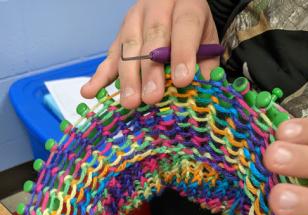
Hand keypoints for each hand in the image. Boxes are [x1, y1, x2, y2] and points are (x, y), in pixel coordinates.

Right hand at [81, 0, 218, 108]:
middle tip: (152, 97)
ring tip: (130, 103)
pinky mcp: (119, 35)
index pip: (184, 27)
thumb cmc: (194, 31)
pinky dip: (99, 76)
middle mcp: (157, 7)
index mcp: (185, 4)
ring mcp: (133, 20)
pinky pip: (109, 56)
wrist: (176, 7)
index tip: (182, 81)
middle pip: (152, 38)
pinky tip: (89, 92)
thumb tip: (204, 90)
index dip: (182, 54)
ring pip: (128, 47)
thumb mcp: (208, 42)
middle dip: (151, 71)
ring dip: (128, 78)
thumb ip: (206, 64)